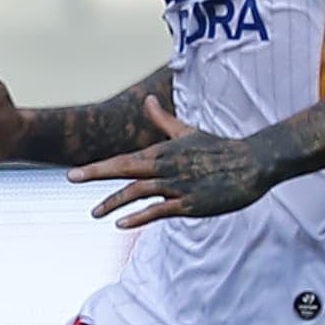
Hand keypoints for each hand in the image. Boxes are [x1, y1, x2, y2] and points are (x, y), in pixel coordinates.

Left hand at [69, 97, 274, 226]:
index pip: (123, 160)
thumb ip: (162, 120)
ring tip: (94, 213)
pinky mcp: (191, 203)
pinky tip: (121, 224)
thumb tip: (146, 100)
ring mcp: (178, 185)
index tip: (74, 174)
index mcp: (162, 151)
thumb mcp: (187, 132)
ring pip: (139, 191)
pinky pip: (160, 210)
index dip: (98, 166)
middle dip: (96, 173)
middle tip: (70, 177)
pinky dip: (140, 217)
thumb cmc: (219, 147)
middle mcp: (166, 166)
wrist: (254, 162)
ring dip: (114, 202)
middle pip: (124, 168)